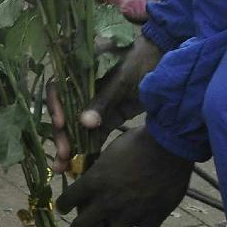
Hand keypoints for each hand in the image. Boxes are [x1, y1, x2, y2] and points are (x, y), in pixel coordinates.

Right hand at [48, 34, 162, 172]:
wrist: (169, 64)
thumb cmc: (142, 60)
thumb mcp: (122, 78)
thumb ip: (103, 100)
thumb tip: (84, 123)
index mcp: (82, 69)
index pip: (59, 87)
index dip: (56, 106)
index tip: (61, 124)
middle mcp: (84, 86)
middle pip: (66, 110)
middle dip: (62, 134)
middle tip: (63, 156)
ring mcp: (98, 101)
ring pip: (79, 125)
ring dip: (72, 145)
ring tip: (64, 167)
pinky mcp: (111, 115)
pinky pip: (96, 132)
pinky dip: (89, 146)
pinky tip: (81, 163)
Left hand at [57, 126, 192, 226]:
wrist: (168, 145)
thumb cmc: (139, 140)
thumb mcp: (113, 147)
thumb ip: (102, 163)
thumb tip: (95, 167)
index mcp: (97, 179)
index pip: (72, 196)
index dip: (64, 203)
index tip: (60, 209)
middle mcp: (109, 200)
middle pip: (84, 225)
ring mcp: (130, 213)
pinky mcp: (151, 219)